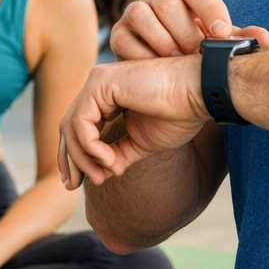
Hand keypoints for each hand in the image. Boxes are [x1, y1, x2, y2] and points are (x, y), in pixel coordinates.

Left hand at [58, 55, 211, 189]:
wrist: (200, 94)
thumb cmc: (179, 114)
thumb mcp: (142, 143)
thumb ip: (118, 154)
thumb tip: (101, 172)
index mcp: (107, 97)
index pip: (78, 127)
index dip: (75, 156)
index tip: (78, 183)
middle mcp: (98, 86)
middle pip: (68, 126)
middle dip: (69, 159)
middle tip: (73, 186)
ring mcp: (98, 82)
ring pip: (70, 126)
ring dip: (82, 158)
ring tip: (101, 177)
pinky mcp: (101, 83)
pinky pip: (82, 122)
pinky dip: (91, 147)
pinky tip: (109, 161)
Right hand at [110, 0, 268, 60]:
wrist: (172, 82)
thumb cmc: (198, 56)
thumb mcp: (220, 49)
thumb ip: (240, 41)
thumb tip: (263, 39)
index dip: (209, 9)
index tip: (222, 33)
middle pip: (165, 1)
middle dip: (184, 30)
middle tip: (197, 53)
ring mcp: (134, 14)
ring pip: (139, 13)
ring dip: (160, 39)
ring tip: (177, 60)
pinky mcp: (118, 35)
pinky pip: (123, 39)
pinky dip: (140, 54)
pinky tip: (157, 68)